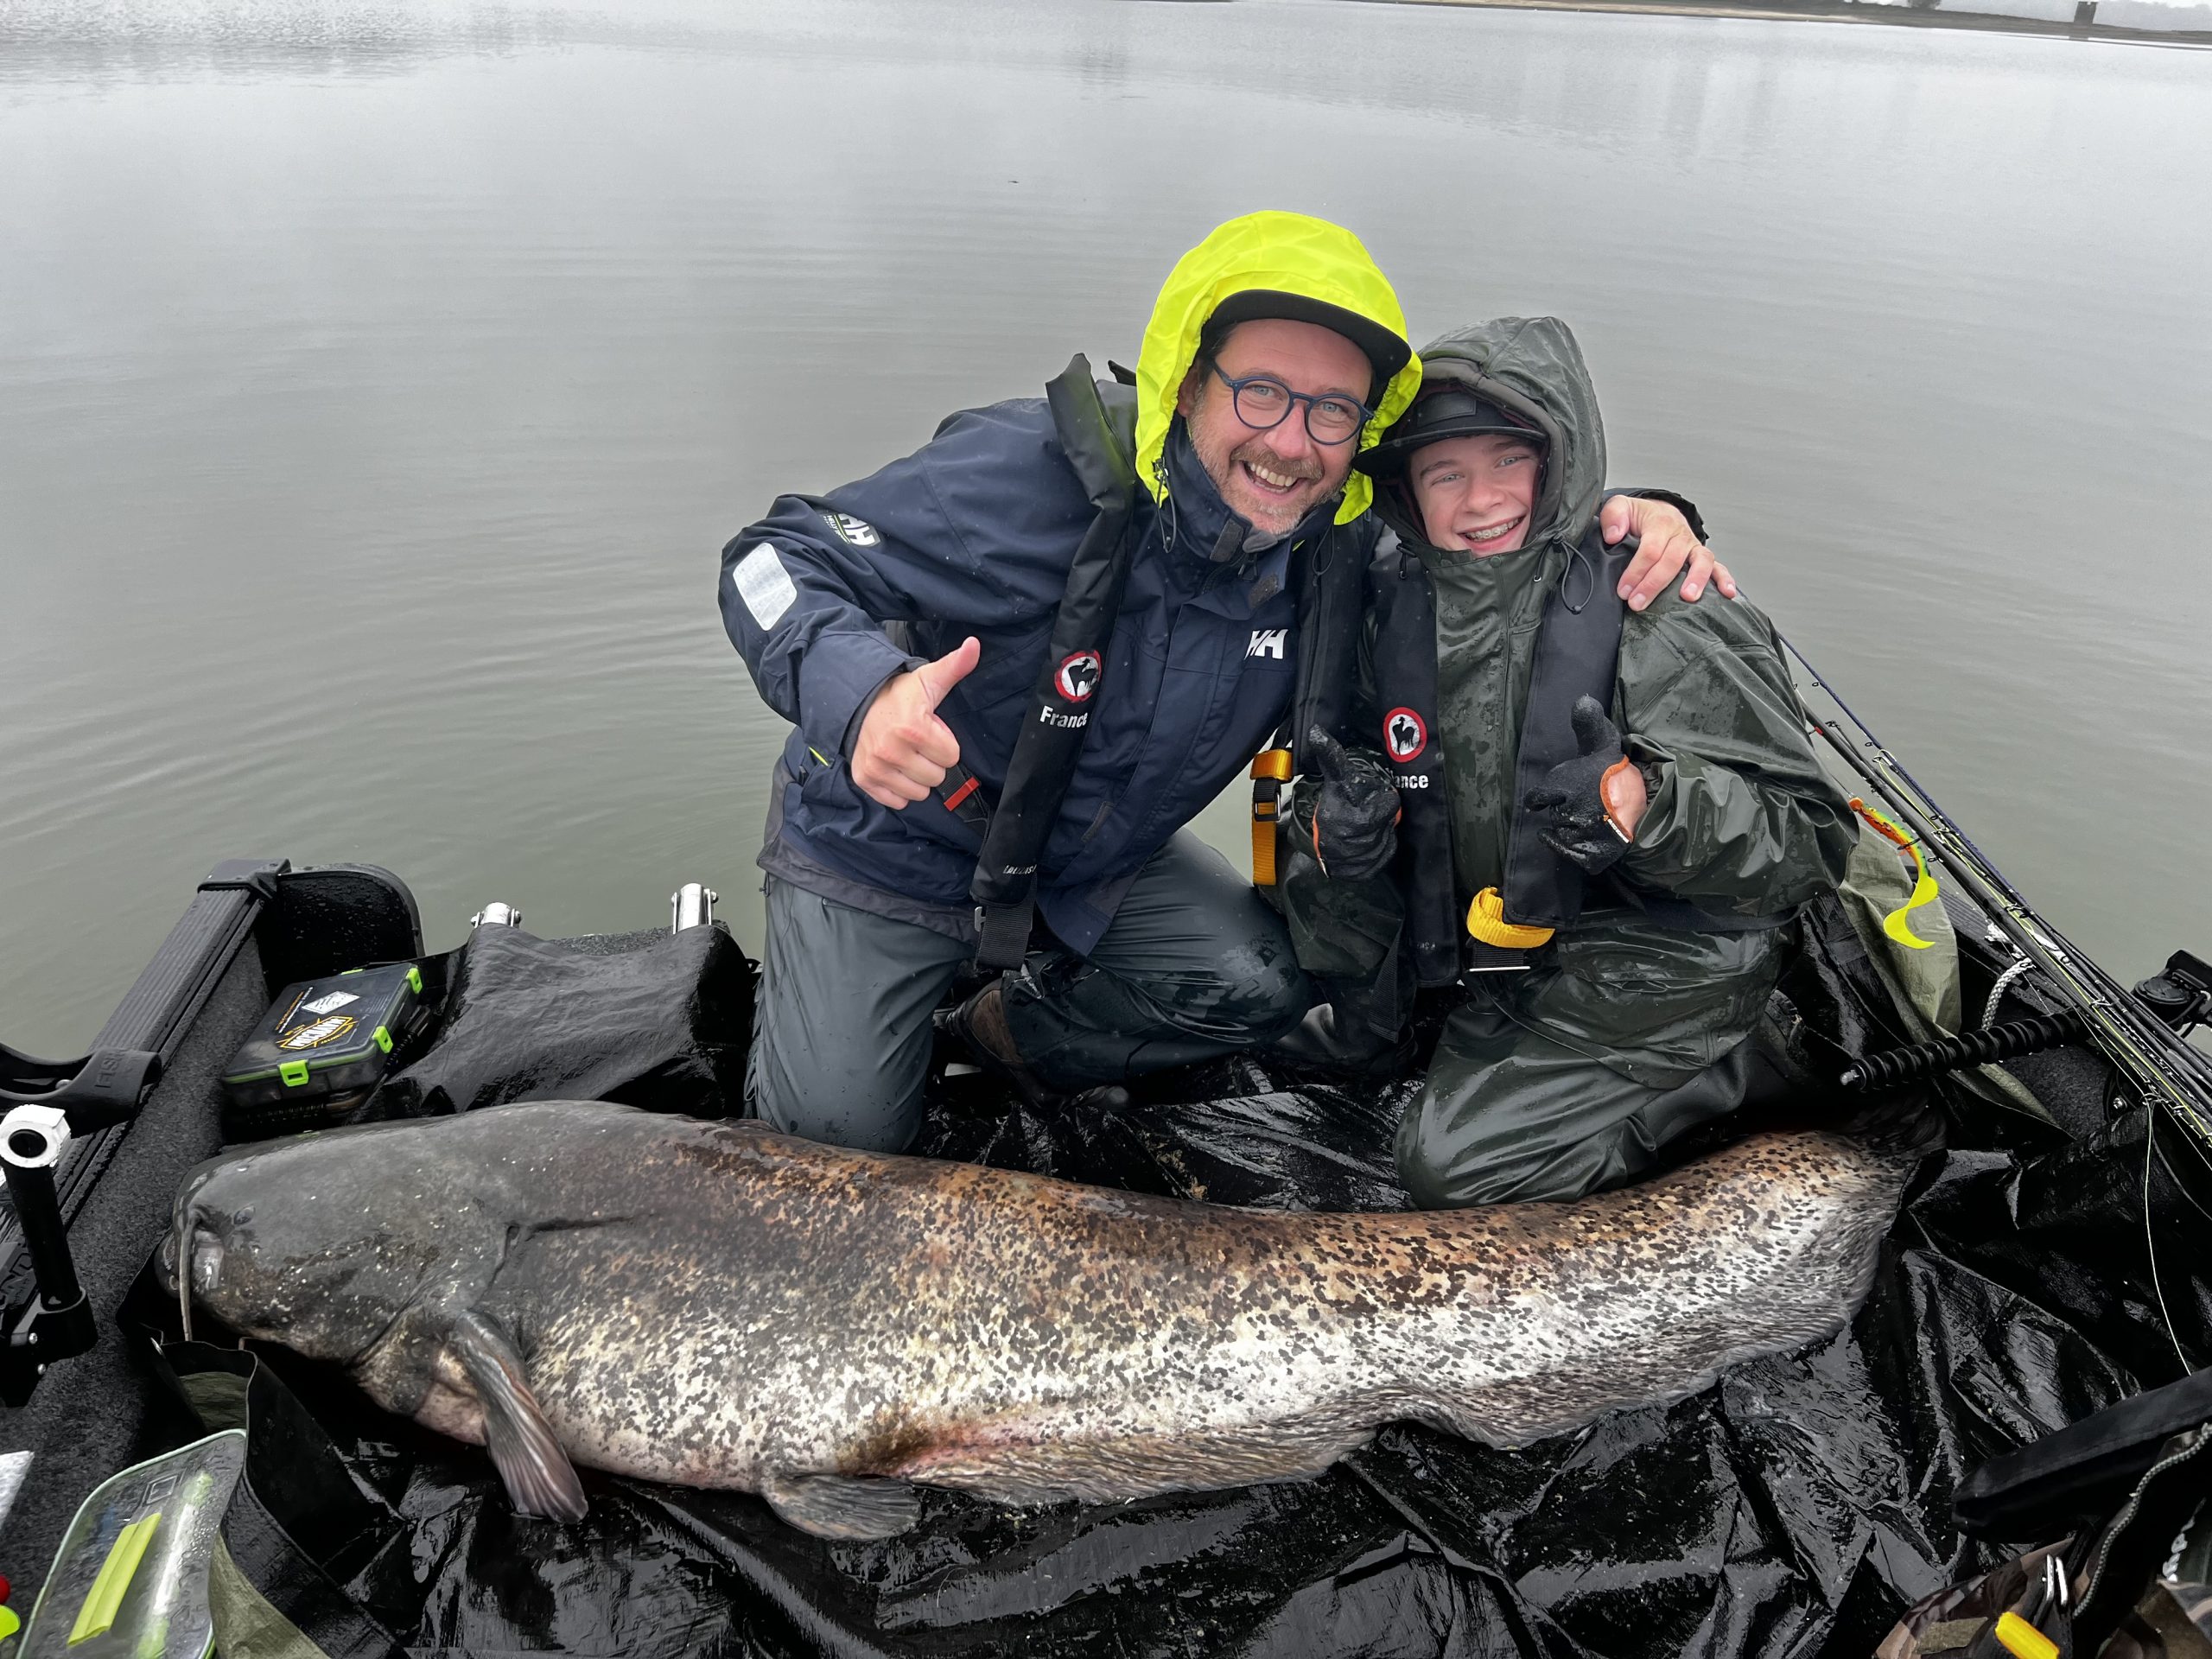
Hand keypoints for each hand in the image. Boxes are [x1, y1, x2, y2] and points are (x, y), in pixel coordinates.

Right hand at [850, 637, 978, 809]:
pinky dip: (899, 789)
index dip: (944, 742)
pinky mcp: (864, 780)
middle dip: (932, 761)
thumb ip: (955, 666)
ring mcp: (876, 768)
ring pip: (919, 793)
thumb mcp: (928, 679)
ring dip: (917, 777)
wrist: (857, 703)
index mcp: (913, 728)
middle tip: (917, 743)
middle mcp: (891, 751)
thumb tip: (975, 645)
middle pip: (937, 777)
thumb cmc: (899, 695)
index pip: (952, 756)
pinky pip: (897, 801)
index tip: (930, 729)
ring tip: (906, 755)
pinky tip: (894, 768)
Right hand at [1302, 727, 1399, 879]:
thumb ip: (1331, 754)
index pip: (1382, 811)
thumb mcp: (1338, 776)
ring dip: (1383, 836)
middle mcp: (1341, 844)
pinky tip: (1372, 842)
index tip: (1379, 799)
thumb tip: (1316, 732)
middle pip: (1384, 830)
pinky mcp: (1355, 874)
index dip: (1386, 803)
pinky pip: (1381, 862)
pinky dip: (1382, 852)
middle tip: (1373, 814)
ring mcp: (1347, 861)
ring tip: (1370, 827)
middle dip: (1382, 820)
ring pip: (1384, 846)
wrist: (1322, 833)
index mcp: (1338, 818)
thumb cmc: (1336, 802)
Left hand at [1523, 696, 1641, 873]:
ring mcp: (1585, 835)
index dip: (1541, 796)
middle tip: (1579, 803)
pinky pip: (1568, 853)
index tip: (1541, 797)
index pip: (1540, 796)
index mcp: (1570, 785)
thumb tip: (1583, 699)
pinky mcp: (1593, 855)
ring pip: (1562, 833)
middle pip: (1554, 815)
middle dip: (1562, 810)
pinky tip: (1554, 837)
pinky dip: (1560, 847)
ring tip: (1583, 816)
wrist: (1651, 799)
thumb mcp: (1602, 742)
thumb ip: (1588, 723)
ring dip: (1566, 827)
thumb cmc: (1617, 769)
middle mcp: (1575, 812)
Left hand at [1601, 496, 1735, 612]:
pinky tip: (1727, 593)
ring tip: (1687, 597)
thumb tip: (1614, 535)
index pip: (1650, 549)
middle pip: (1672, 560)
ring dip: (1696, 580)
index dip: (1636, 571)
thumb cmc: (1639, 516)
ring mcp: (1694, 547)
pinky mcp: (1702, 557)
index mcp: (1661, 523)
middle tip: (1638, 603)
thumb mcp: (1620, 508)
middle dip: (1654, 584)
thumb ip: (1613, 516)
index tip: (1624, 590)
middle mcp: (1681, 535)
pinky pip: (1718, 567)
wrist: (1659, 513)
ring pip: (1701, 561)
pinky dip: (1724, 579)